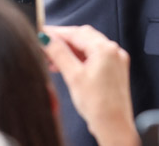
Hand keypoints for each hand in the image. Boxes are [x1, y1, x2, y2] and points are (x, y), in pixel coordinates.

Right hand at [41, 25, 135, 145]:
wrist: (114, 125)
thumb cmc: (98, 105)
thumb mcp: (73, 76)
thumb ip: (59, 54)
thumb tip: (46, 39)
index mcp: (105, 49)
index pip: (76, 33)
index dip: (57, 32)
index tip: (43, 33)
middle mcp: (113, 51)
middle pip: (83, 37)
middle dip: (64, 41)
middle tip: (45, 46)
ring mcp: (116, 60)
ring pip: (89, 47)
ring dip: (71, 51)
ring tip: (53, 60)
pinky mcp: (115, 70)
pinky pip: (95, 57)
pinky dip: (80, 58)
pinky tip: (68, 66)